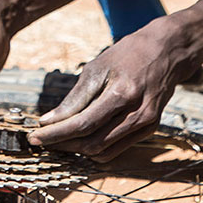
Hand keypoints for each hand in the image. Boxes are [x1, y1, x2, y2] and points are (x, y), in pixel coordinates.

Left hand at [28, 23, 194, 161]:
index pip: (82, 124)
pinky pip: (117, 149)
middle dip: (62, 144)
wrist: (168, 51)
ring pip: (103, 151)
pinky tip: (80, 139)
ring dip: (77, 149)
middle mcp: (137, 114)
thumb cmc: (128, 54)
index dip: (55, 134)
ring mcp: (146, 124)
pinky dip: (95, 148)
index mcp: (122, 94)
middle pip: (92, 142)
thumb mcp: (98, 67)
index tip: (34, 137)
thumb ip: (76, 98)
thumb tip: (49, 120)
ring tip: (57, 140)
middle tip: (41, 139)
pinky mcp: (150, 129)